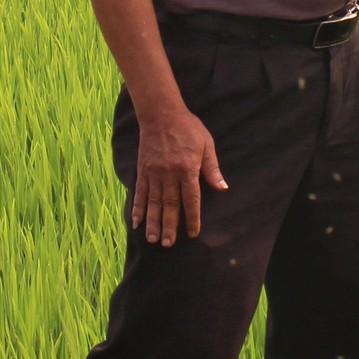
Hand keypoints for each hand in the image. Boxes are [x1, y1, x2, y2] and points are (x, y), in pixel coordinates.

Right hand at [134, 104, 225, 246]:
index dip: (192, 218)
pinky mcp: (143, 170)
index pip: (191, 199)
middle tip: (168, 244)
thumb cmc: (188, 128)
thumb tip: (222, 188)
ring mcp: (154, 173)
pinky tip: (136, 221)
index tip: (193, 233)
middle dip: (169, 226)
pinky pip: (140, 192)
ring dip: (153, 222)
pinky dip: (137, 208)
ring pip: (153, 202)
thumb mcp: (206, 144)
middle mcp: (169, 174)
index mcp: (187, 169)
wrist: (161, 113)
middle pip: (170, 205)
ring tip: (152, 239)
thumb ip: (212, 168)